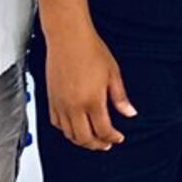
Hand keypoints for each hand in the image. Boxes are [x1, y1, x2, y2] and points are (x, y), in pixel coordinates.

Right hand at [45, 26, 135, 149]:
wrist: (68, 37)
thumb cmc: (90, 50)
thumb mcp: (113, 73)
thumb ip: (120, 97)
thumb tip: (130, 113)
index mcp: (92, 100)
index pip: (103, 130)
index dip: (113, 137)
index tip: (119, 137)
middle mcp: (74, 106)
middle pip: (85, 138)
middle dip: (97, 144)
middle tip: (106, 144)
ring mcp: (61, 104)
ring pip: (69, 134)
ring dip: (81, 140)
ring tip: (92, 139)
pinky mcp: (51, 99)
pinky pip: (56, 123)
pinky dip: (66, 130)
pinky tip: (73, 127)